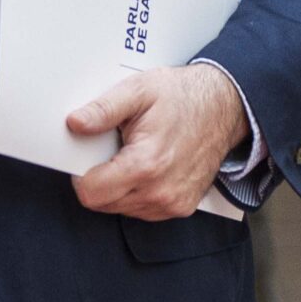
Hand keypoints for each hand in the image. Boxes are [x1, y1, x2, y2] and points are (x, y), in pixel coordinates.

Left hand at [66, 65, 247, 220]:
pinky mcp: (182, 207)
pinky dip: (137, 193)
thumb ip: (103, 109)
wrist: (225, 105)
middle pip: (103, 204)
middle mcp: (161, 191)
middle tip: (113, 151)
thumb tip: (75, 123)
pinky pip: (143, 210)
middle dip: (99, 180)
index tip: (86, 158)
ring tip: (133, 156)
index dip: (80, 175)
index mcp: (146, 164)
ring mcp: (173, 203)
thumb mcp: (138, 91)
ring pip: (122, 209)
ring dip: (118, 188)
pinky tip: (146, 168)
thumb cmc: (182, 96)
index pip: (91, 193)